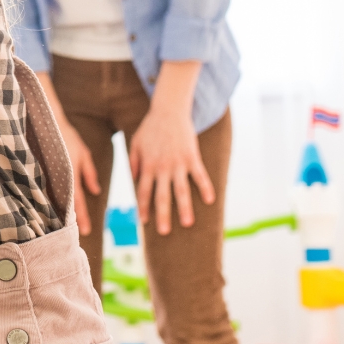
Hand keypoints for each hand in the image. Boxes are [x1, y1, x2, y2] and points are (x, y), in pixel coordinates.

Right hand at [34, 72, 97, 234]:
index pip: (79, 201)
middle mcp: (59, 178)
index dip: (83, 216)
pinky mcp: (39, 173)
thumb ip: (89, 174)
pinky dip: (48, 202)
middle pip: (65, 204)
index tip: (86, 231)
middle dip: (69, 220)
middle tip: (73, 237)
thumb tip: (96, 191)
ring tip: (60, 230)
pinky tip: (48, 211)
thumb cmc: (68, 138)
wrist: (47, 123)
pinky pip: (44, 191)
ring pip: (52, 200)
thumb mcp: (84, 154)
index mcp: (72, 174)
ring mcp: (47, 176)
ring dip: (57, 214)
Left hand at [127, 68, 213, 234]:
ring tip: (187, 223)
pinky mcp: (192, 157)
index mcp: (147, 165)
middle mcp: (162, 167)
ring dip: (184, 208)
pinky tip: (210, 201)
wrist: (168, 111)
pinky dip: (205, 188)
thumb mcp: (135, 143)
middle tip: (163, 232)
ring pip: (181, 190)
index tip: (144, 221)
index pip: (143, 191)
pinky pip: (199, 176)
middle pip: (161, 195)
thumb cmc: (150, 128)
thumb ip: (133, 162)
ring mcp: (178, 163)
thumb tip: (133, 181)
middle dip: (162, 214)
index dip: (143, 207)